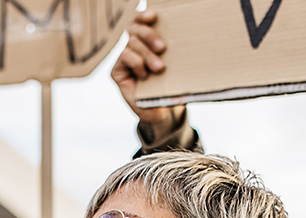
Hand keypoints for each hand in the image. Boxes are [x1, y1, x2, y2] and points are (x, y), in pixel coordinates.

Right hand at [110, 10, 186, 138]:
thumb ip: (175, 58)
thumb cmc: (171, 88)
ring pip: (132, 44)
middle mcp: (133, 48)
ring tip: (159, 68)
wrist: (162, 113)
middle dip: (148, 34)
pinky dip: (137, 63)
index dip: (142, 16)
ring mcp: (124, 59)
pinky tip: (145, 75)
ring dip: (146, 54)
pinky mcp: (117, 71)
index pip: (140, 22)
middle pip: (135, 29)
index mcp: (147, 42)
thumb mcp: (176, 71)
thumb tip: (188, 45)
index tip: (154, 16)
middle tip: (162, 48)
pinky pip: (125, 57)